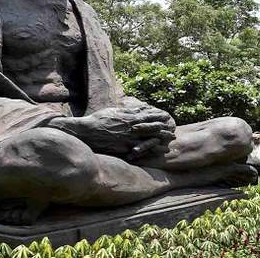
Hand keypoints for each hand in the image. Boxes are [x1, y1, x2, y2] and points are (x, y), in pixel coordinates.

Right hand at [48, 107, 175, 155]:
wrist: (86, 132)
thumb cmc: (98, 120)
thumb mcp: (115, 110)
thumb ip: (128, 110)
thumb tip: (139, 107)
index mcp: (129, 117)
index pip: (149, 116)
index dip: (160, 118)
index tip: (168, 118)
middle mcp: (131, 128)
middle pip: (153, 128)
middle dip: (164, 130)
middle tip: (173, 132)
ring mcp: (129, 139)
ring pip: (149, 140)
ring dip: (161, 141)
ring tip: (170, 143)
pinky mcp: (124, 149)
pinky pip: (140, 150)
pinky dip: (151, 150)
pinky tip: (157, 152)